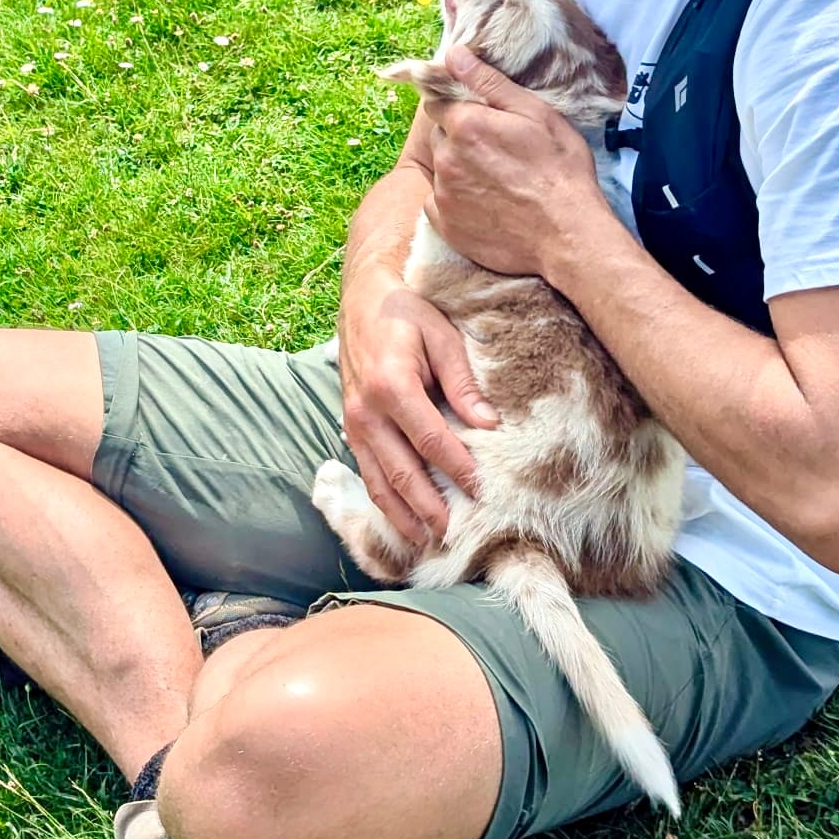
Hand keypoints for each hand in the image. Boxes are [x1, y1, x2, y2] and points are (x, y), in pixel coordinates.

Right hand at [338, 271, 497, 545]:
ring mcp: (353, 423)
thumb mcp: (442, 336)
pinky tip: (400, 519)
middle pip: (400, 472)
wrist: (361, 298)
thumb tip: (489, 423)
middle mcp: (367, 411)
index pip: (431, 440)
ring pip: (377, 481)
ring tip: (425, 541)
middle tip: (452, 534)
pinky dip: (383, 500)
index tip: (480, 491)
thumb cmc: (408, 312)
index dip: (456, 469)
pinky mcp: (349, 428)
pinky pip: (366, 472)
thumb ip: (464, 382)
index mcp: (392, 386)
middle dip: (427, 507)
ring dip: (401, 515)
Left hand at [423, 46, 601, 275]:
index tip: (481, 118)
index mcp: (466, 125)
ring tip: (497, 181)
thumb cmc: (559, 172)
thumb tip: (454, 55)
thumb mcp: (535, 114)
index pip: (438, 103)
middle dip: (460, 138)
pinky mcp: (446, 226)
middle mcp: (446, 159)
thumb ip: (489, 83)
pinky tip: (487, 205)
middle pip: (440, 137)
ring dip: (459, 170)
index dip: (458, 107)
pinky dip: (457, 202)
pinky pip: (440, 204)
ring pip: (441, 171)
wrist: (567, 236)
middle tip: (497, 151)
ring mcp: (443, 195)